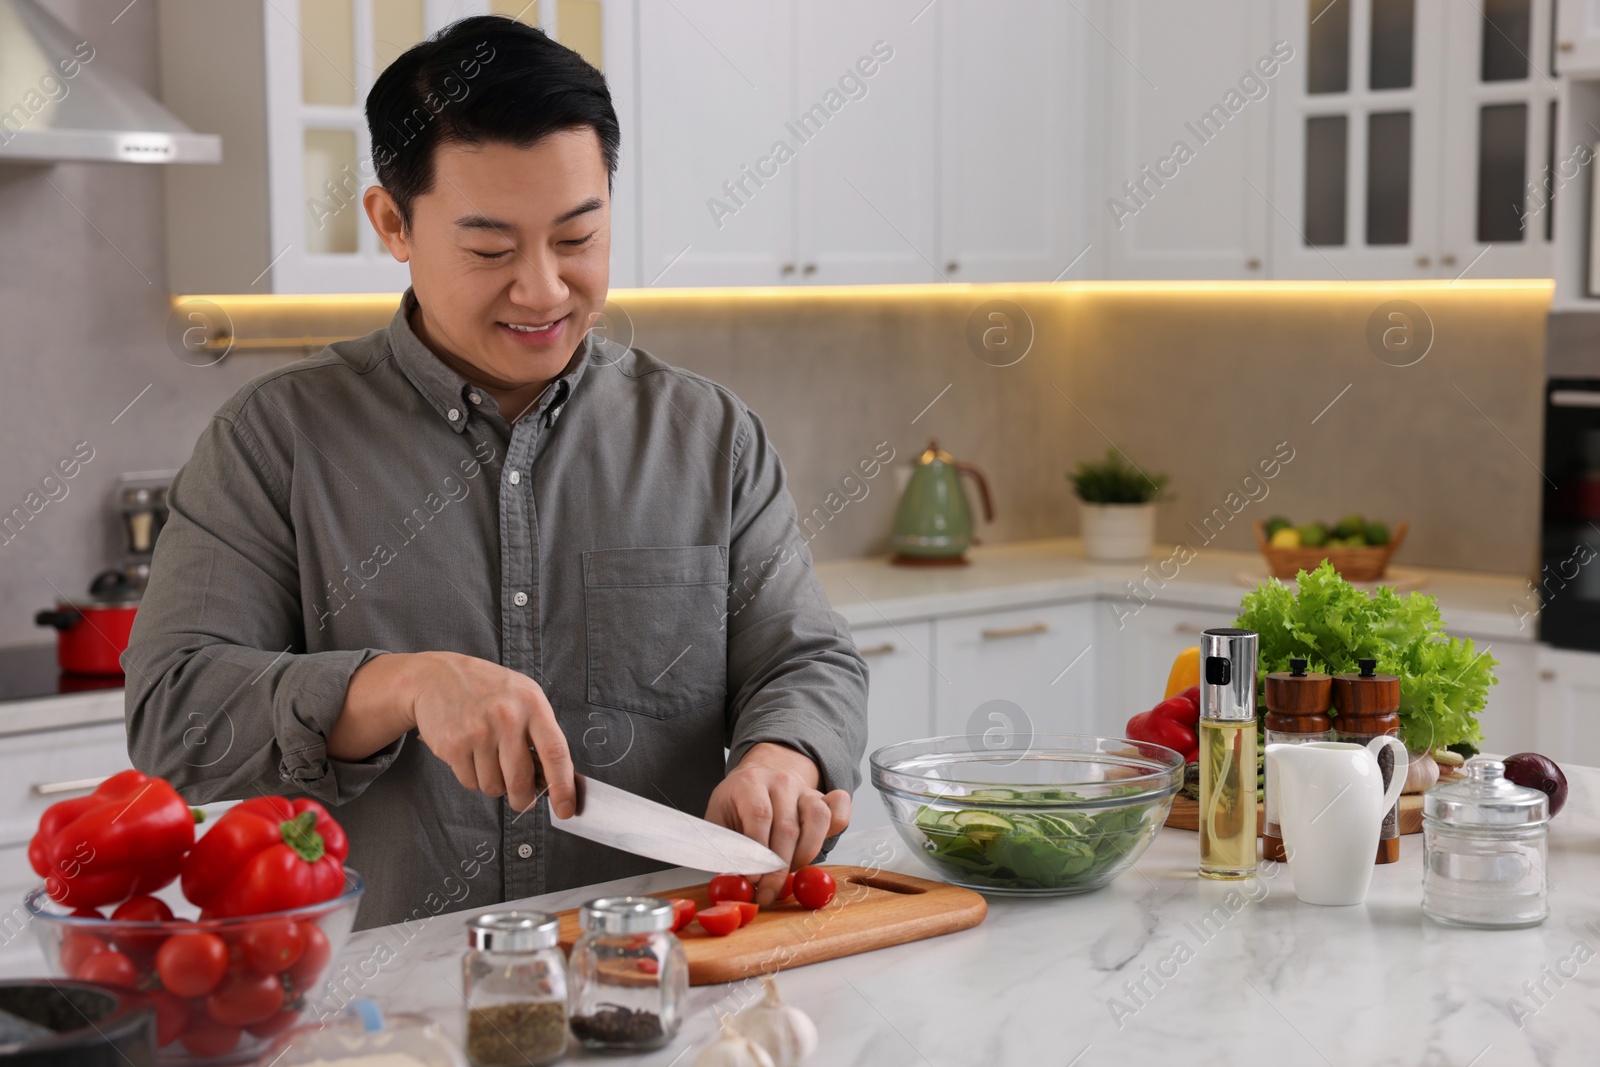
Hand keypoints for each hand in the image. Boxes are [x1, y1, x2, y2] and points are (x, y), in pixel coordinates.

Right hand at [335, 651, 575, 816]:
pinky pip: (470, 783)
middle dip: (523, 799)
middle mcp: (506, 718)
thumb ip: (542, 732)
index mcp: (532, 705)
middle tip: (523, 800)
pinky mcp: (452, 745)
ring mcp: (477, 732)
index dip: (563, 786)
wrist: (438, 677)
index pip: (555, 753)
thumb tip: (559, 778)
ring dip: (494, 784)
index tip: (566, 809)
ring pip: (494, 787)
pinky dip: (473, 778)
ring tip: (489, 759)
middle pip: (521, 780)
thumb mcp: (524, 697)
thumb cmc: (489, 690)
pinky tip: (471, 755)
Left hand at [705, 742, 850, 905]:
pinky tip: (817, 849)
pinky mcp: (823, 799)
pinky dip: (836, 829)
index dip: (757, 852)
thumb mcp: (719, 822)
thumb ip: (725, 849)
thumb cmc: (736, 808)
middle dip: (778, 868)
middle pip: (787, 827)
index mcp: (750, 783)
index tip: (753, 879)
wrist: (756, 782)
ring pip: (818, 819)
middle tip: (768, 893)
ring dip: (805, 855)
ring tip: (789, 872)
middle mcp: (781, 782)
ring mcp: (805, 789)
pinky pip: (839, 811)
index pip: (759, 816)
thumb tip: (733, 885)